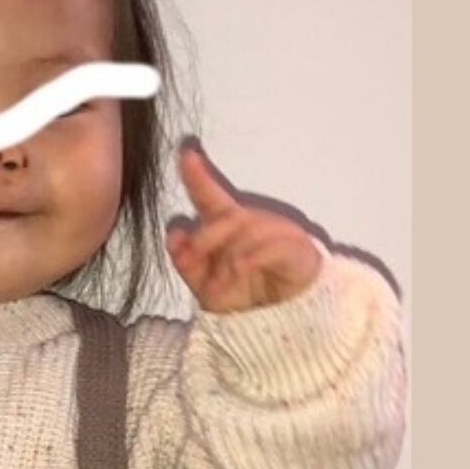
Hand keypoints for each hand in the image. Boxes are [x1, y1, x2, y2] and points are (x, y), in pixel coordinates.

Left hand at [165, 145, 323, 312]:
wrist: (281, 314)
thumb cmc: (244, 292)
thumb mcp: (206, 286)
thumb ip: (187, 263)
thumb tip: (174, 236)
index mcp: (228, 227)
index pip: (210, 198)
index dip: (198, 177)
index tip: (186, 154)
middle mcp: (251, 222)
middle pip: (224, 218)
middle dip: (203, 240)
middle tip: (189, 262)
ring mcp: (276, 231)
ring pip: (245, 233)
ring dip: (226, 261)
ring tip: (219, 285)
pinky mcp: (295, 247)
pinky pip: (269, 248)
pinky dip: (251, 260)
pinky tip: (240, 271)